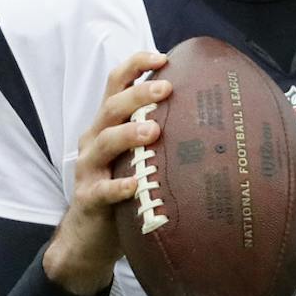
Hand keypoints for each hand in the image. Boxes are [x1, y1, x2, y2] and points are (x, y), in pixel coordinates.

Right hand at [41, 50, 170, 295]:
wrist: (87, 239)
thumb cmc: (122, 192)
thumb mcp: (138, 158)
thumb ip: (159, 136)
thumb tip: (209, 119)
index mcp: (108, 125)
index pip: (116, 85)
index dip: (135, 66)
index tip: (163, 57)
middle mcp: (95, 140)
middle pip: (112, 107)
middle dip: (138, 94)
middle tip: (166, 88)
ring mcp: (89, 169)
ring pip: (104, 141)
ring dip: (129, 133)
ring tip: (154, 130)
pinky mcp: (89, 199)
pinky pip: (103, 190)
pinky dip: (119, 186)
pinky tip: (135, 185)